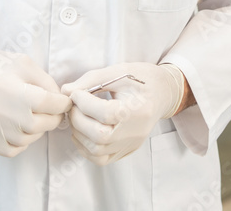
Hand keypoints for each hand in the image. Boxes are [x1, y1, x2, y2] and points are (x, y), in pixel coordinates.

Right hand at [0, 45, 71, 156]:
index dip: (62, 103)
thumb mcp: (23, 63)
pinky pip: (11, 150)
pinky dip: (22, 142)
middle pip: (40, 124)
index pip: (48, 103)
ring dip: (38, 130)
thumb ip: (45, 81)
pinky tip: (21, 128)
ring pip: (27, 139)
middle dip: (53, 118)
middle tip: (53, 111)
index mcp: (10, 88)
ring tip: (36, 117)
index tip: (65, 102)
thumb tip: (60, 100)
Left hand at [61, 62, 184, 164]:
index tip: (76, 93)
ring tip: (78, 116)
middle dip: (78, 119)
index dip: (84, 103)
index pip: (106, 113)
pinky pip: (100, 159)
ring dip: (79, 134)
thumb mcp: (120, 71)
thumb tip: (66, 91)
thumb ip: (93, 79)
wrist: (163, 93)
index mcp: (139, 109)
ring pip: (97, 150)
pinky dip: (86, 147)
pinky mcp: (126, 150)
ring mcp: (131, 144)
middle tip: (74, 105)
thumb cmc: (143, 79)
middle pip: (100, 136)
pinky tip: (83, 131)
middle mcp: (136, 131)